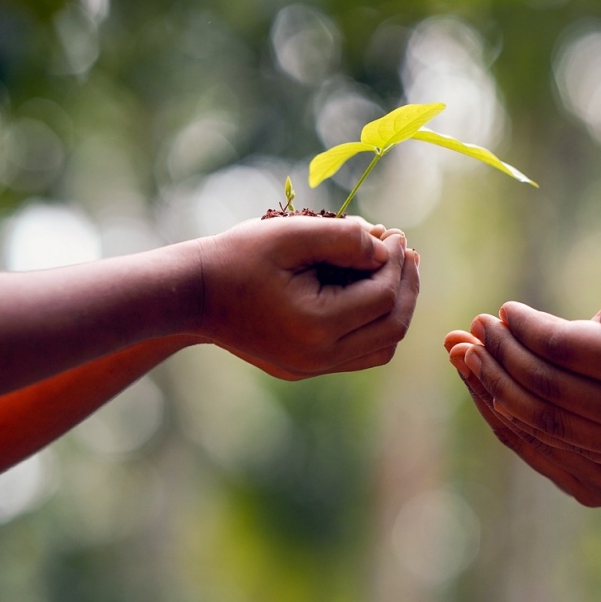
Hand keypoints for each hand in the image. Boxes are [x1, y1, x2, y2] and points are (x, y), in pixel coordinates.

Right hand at [198, 217, 418, 379]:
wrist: (193, 294)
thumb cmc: (239, 257)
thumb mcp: (291, 234)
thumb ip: (344, 236)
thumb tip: (386, 246)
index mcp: (317, 326)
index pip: (382, 296)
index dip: (396, 261)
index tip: (395, 233)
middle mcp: (319, 357)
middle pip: (391, 327)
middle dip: (405, 285)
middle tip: (407, 251)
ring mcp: (312, 368)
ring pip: (381, 347)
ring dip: (395, 308)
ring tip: (396, 270)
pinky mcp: (305, 368)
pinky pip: (358, 354)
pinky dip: (374, 325)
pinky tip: (372, 291)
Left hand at [444, 331, 600, 506]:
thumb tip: (571, 329)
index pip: (561, 348)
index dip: (522, 326)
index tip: (502, 308)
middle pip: (542, 391)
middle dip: (497, 357)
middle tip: (470, 331)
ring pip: (541, 431)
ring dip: (494, 395)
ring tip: (468, 363)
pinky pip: (558, 463)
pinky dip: (520, 436)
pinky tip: (498, 406)